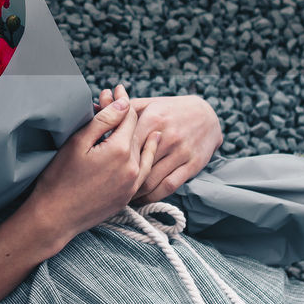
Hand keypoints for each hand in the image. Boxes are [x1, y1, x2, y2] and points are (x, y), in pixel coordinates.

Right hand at [23, 86, 162, 250]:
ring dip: (139, 132)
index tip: (116, 88)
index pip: (128, 116)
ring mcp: (133, 183)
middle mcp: (133, 166)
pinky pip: (145, 169)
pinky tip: (147, 147)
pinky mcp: (129, 195)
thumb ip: (103, 121)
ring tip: (135, 117)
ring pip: (143, 149)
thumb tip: (122, 102)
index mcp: (120, 150)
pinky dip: (146, 154)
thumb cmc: (59, 178)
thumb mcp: (77, 143)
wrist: (56, 216)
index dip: (121, 100)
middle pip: (136, 131)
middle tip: (116, 98)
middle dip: (127, 114)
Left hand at [94, 85, 221, 203]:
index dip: (110, 156)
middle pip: (136, 163)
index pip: (125, 141)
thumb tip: (94, 108)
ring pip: (150, 179)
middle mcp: (167, 136)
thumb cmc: (170, 110)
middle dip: (119, 176)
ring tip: (119, 195)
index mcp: (153, 118)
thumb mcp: (149, 104)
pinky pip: (168, 186)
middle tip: (104, 186)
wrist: (208, 115)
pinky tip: (140, 198)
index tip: (97, 166)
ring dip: (133, 191)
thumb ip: (123, 110)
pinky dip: (151, 196)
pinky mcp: (192, 165)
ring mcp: (181, 152)